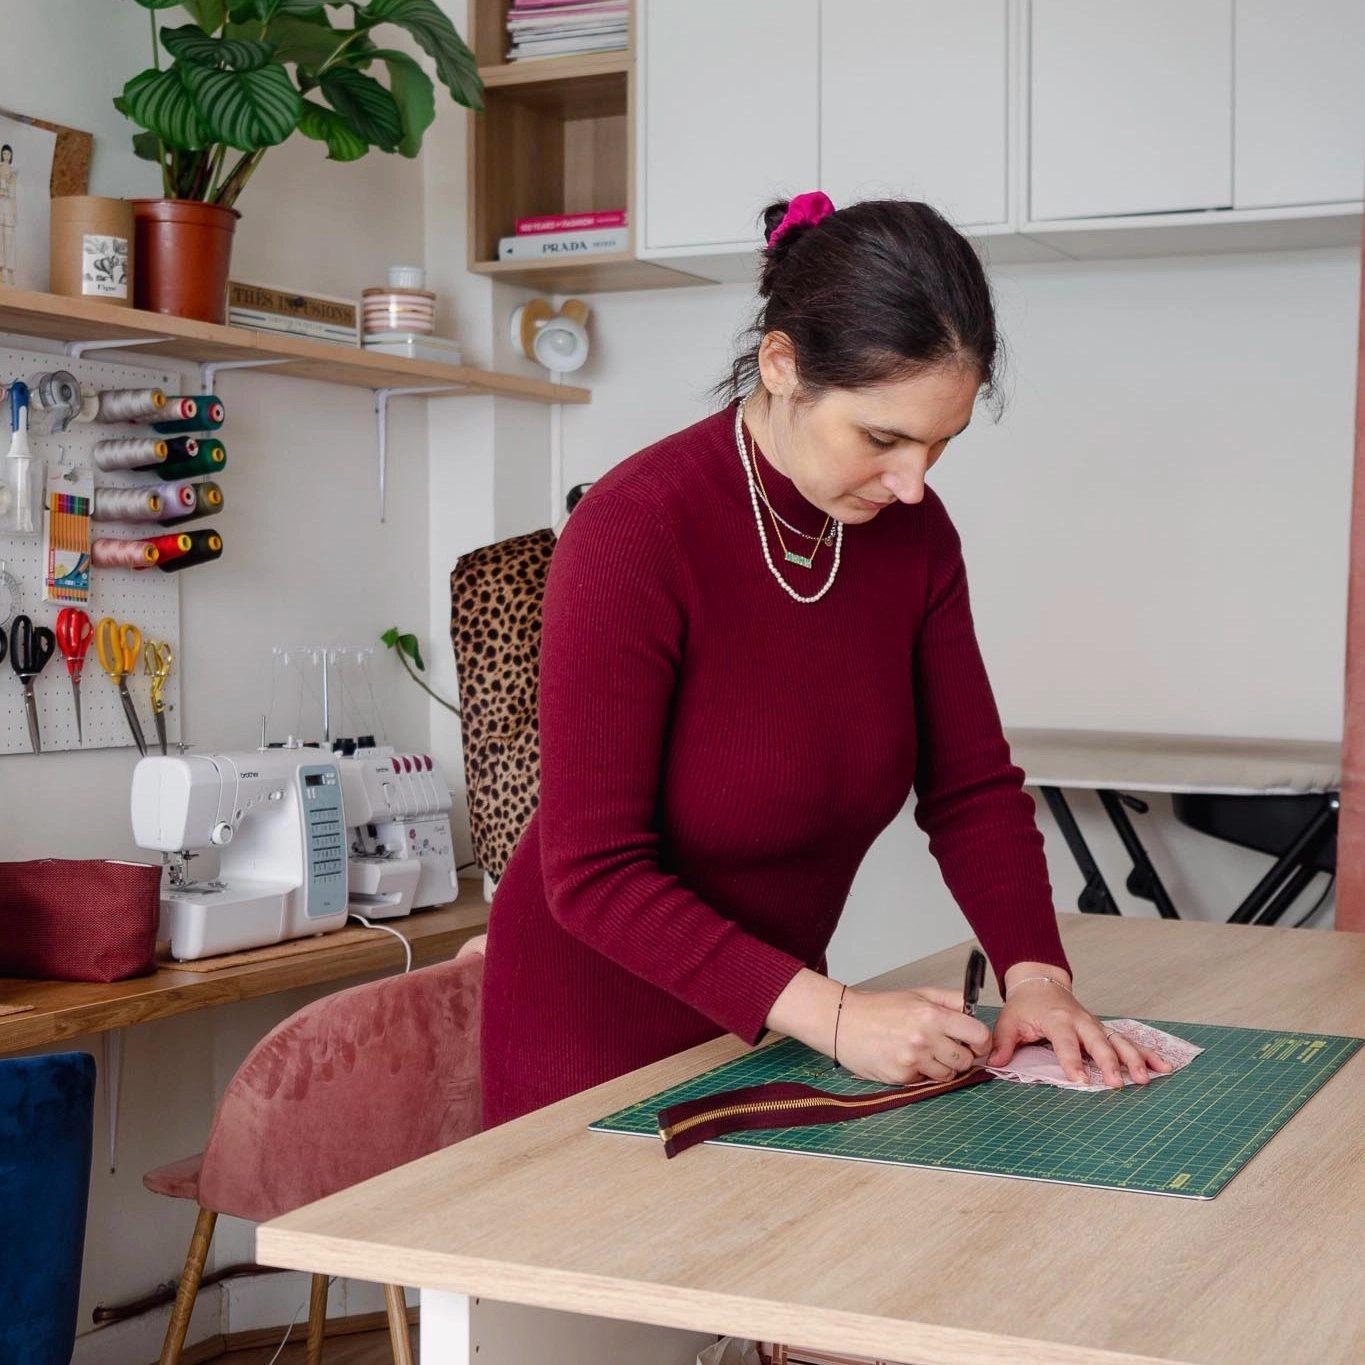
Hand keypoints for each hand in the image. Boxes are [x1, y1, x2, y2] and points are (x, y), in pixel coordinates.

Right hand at [836, 987, 993, 1085]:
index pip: (979, 1035)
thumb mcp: (918, 994)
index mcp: (932, 1015)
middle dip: (960, 1055)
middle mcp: (925, 1038)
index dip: (981, 1041)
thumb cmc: (879, 1008)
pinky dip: (920, 1073)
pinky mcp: (901, 1077)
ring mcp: (913, 1060)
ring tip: (922, 1051)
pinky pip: (925, 1081)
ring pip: (948, 1074)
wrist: (843, 1021)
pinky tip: (906, 1058)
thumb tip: (975, 1010)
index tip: (975, 1042)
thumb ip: (951, 1000)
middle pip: (966, 1060)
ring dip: (941, 1066)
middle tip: (944, 1046)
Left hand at [989, 979, 1173, 1087]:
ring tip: (1146, 1078)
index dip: (1072, 1061)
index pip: (1065, 1042)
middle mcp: (1080, 1021)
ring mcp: (1096, 1025)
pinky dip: (1146, 1053)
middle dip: (1109, 1063)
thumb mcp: (1009, 1020)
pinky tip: (1163, 1066)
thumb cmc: (1026, 1005)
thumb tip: (995, 1062)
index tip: (1079, 1080)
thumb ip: (1004, 1042)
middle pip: (1098, 1042)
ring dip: (1134, 1059)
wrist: (1041, 983)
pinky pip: (1128, 1041)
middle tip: (1118, 1083)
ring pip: (1119, 1041)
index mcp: (1056, 1019)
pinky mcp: (1105, 1029)